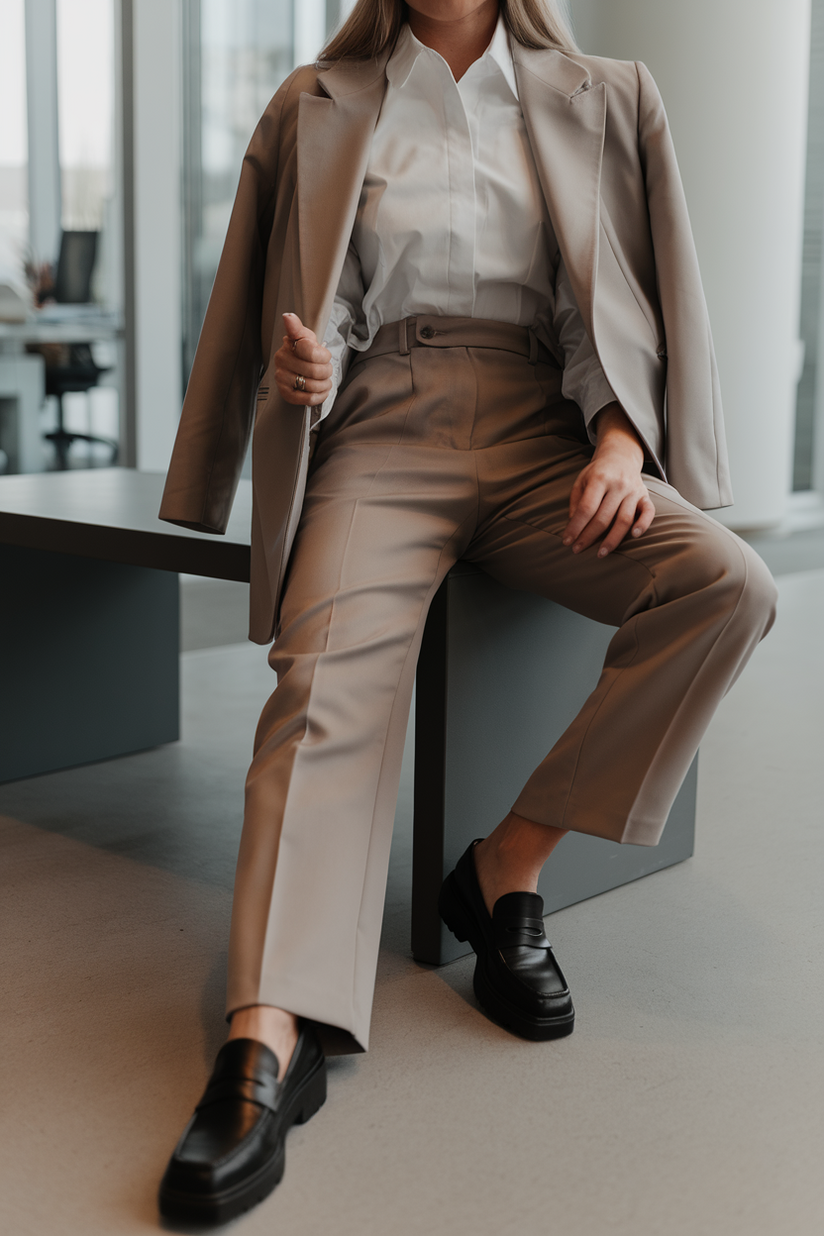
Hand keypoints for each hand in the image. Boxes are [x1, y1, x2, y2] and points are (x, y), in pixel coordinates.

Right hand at [273, 312, 332, 406]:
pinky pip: (307, 399)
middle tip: (326, 370)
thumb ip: (298, 327)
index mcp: (289, 344)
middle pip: (315, 371)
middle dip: (326, 371)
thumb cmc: (305, 351)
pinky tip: (320, 391)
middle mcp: (282, 360)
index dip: (324, 356)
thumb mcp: (306, 337)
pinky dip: (318, 396)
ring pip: (312, 385)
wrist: (300, 367)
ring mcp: (282, 377)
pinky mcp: (285, 393)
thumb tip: (287, 316)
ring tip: (324, 380)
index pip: (311, 352)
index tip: (324, 355)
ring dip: (324, 385)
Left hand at [563, 403, 654, 557]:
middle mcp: (618, 485)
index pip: (586, 508)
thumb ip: (576, 502)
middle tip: (578, 550)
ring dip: (612, 540)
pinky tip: (634, 536)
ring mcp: (634, 491)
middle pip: (603, 517)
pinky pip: (648, 513)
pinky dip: (643, 525)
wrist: (620, 457)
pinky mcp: (645, 496)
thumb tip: (573, 526)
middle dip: (589, 536)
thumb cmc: (597, 473)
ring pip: (624, 520)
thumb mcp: (581, 481)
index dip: (576, 527)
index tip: (567, 541)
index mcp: (599, 479)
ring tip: (601, 553)